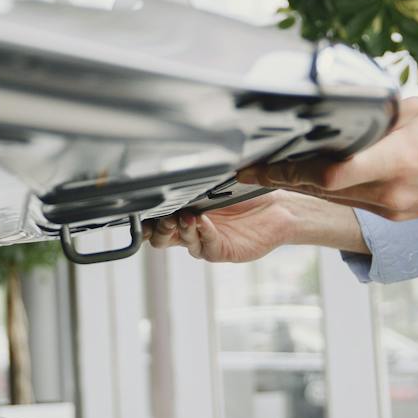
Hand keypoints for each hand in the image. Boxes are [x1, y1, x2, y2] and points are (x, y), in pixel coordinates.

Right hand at [145, 191, 298, 262]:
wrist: (277, 206)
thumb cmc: (247, 193)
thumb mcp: (216, 184)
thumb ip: (195, 183)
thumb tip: (173, 166)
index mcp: (184, 212)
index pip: (156, 220)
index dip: (145, 219)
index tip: (140, 211)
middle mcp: (191, 230)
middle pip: (160, 238)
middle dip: (157, 228)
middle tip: (163, 217)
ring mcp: (206, 242)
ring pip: (182, 242)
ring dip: (180, 229)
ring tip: (184, 216)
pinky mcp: (222, 251)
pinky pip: (207, 246)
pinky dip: (203, 233)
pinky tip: (202, 221)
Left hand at [236, 96, 417, 220]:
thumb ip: (375, 114)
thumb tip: (336, 106)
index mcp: (398, 161)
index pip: (333, 173)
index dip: (291, 170)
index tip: (259, 162)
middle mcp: (392, 192)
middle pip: (322, 188)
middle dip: (282, 177)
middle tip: (245, 167)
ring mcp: (394, 209)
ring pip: (333, 199)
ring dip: (299, 186)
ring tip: (263, 170)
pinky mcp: (397, 215)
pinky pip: (352, 203)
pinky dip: (327, 190)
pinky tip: (306, 176)